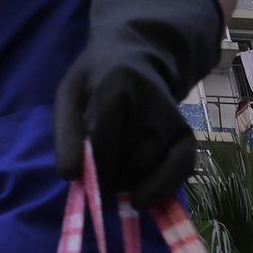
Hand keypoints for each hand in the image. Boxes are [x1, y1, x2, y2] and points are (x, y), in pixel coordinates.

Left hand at [55, 0, 227, 206]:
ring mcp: (173, 117)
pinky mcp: (187, 133)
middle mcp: (151, 100)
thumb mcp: (70, 95)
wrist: (137, 55)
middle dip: (109, 174)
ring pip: (148, 169)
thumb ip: (66, 134)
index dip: (91, 168)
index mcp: (116, 85)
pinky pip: (181, 171)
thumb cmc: (96, 79)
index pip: (103, 141)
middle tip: (98, 164)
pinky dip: (161, 190)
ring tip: (116, 162)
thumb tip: (70, 176)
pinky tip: (142, 198)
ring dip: (129, 180)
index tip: (81, 179)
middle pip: (127, 161)